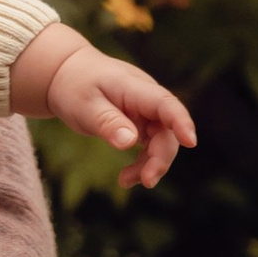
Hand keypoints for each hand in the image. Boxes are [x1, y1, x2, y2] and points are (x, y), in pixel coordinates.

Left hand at [22, 29, 196, 188]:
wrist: (67, 75)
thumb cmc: (74, 86)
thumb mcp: (84, 104)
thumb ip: (107, 122)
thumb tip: (130, 142)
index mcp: (135, 87)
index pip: (165, 104)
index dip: (180, 122)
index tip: (191, 142)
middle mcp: (147, 99)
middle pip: (166, 130)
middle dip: (160, 157)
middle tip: (146, 181)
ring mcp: (146, 112)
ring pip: (161, 142)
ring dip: (149, 165)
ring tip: (125, 181)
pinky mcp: (141, 124)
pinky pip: (150, 147)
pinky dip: (141, 164)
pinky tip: (126, 178)